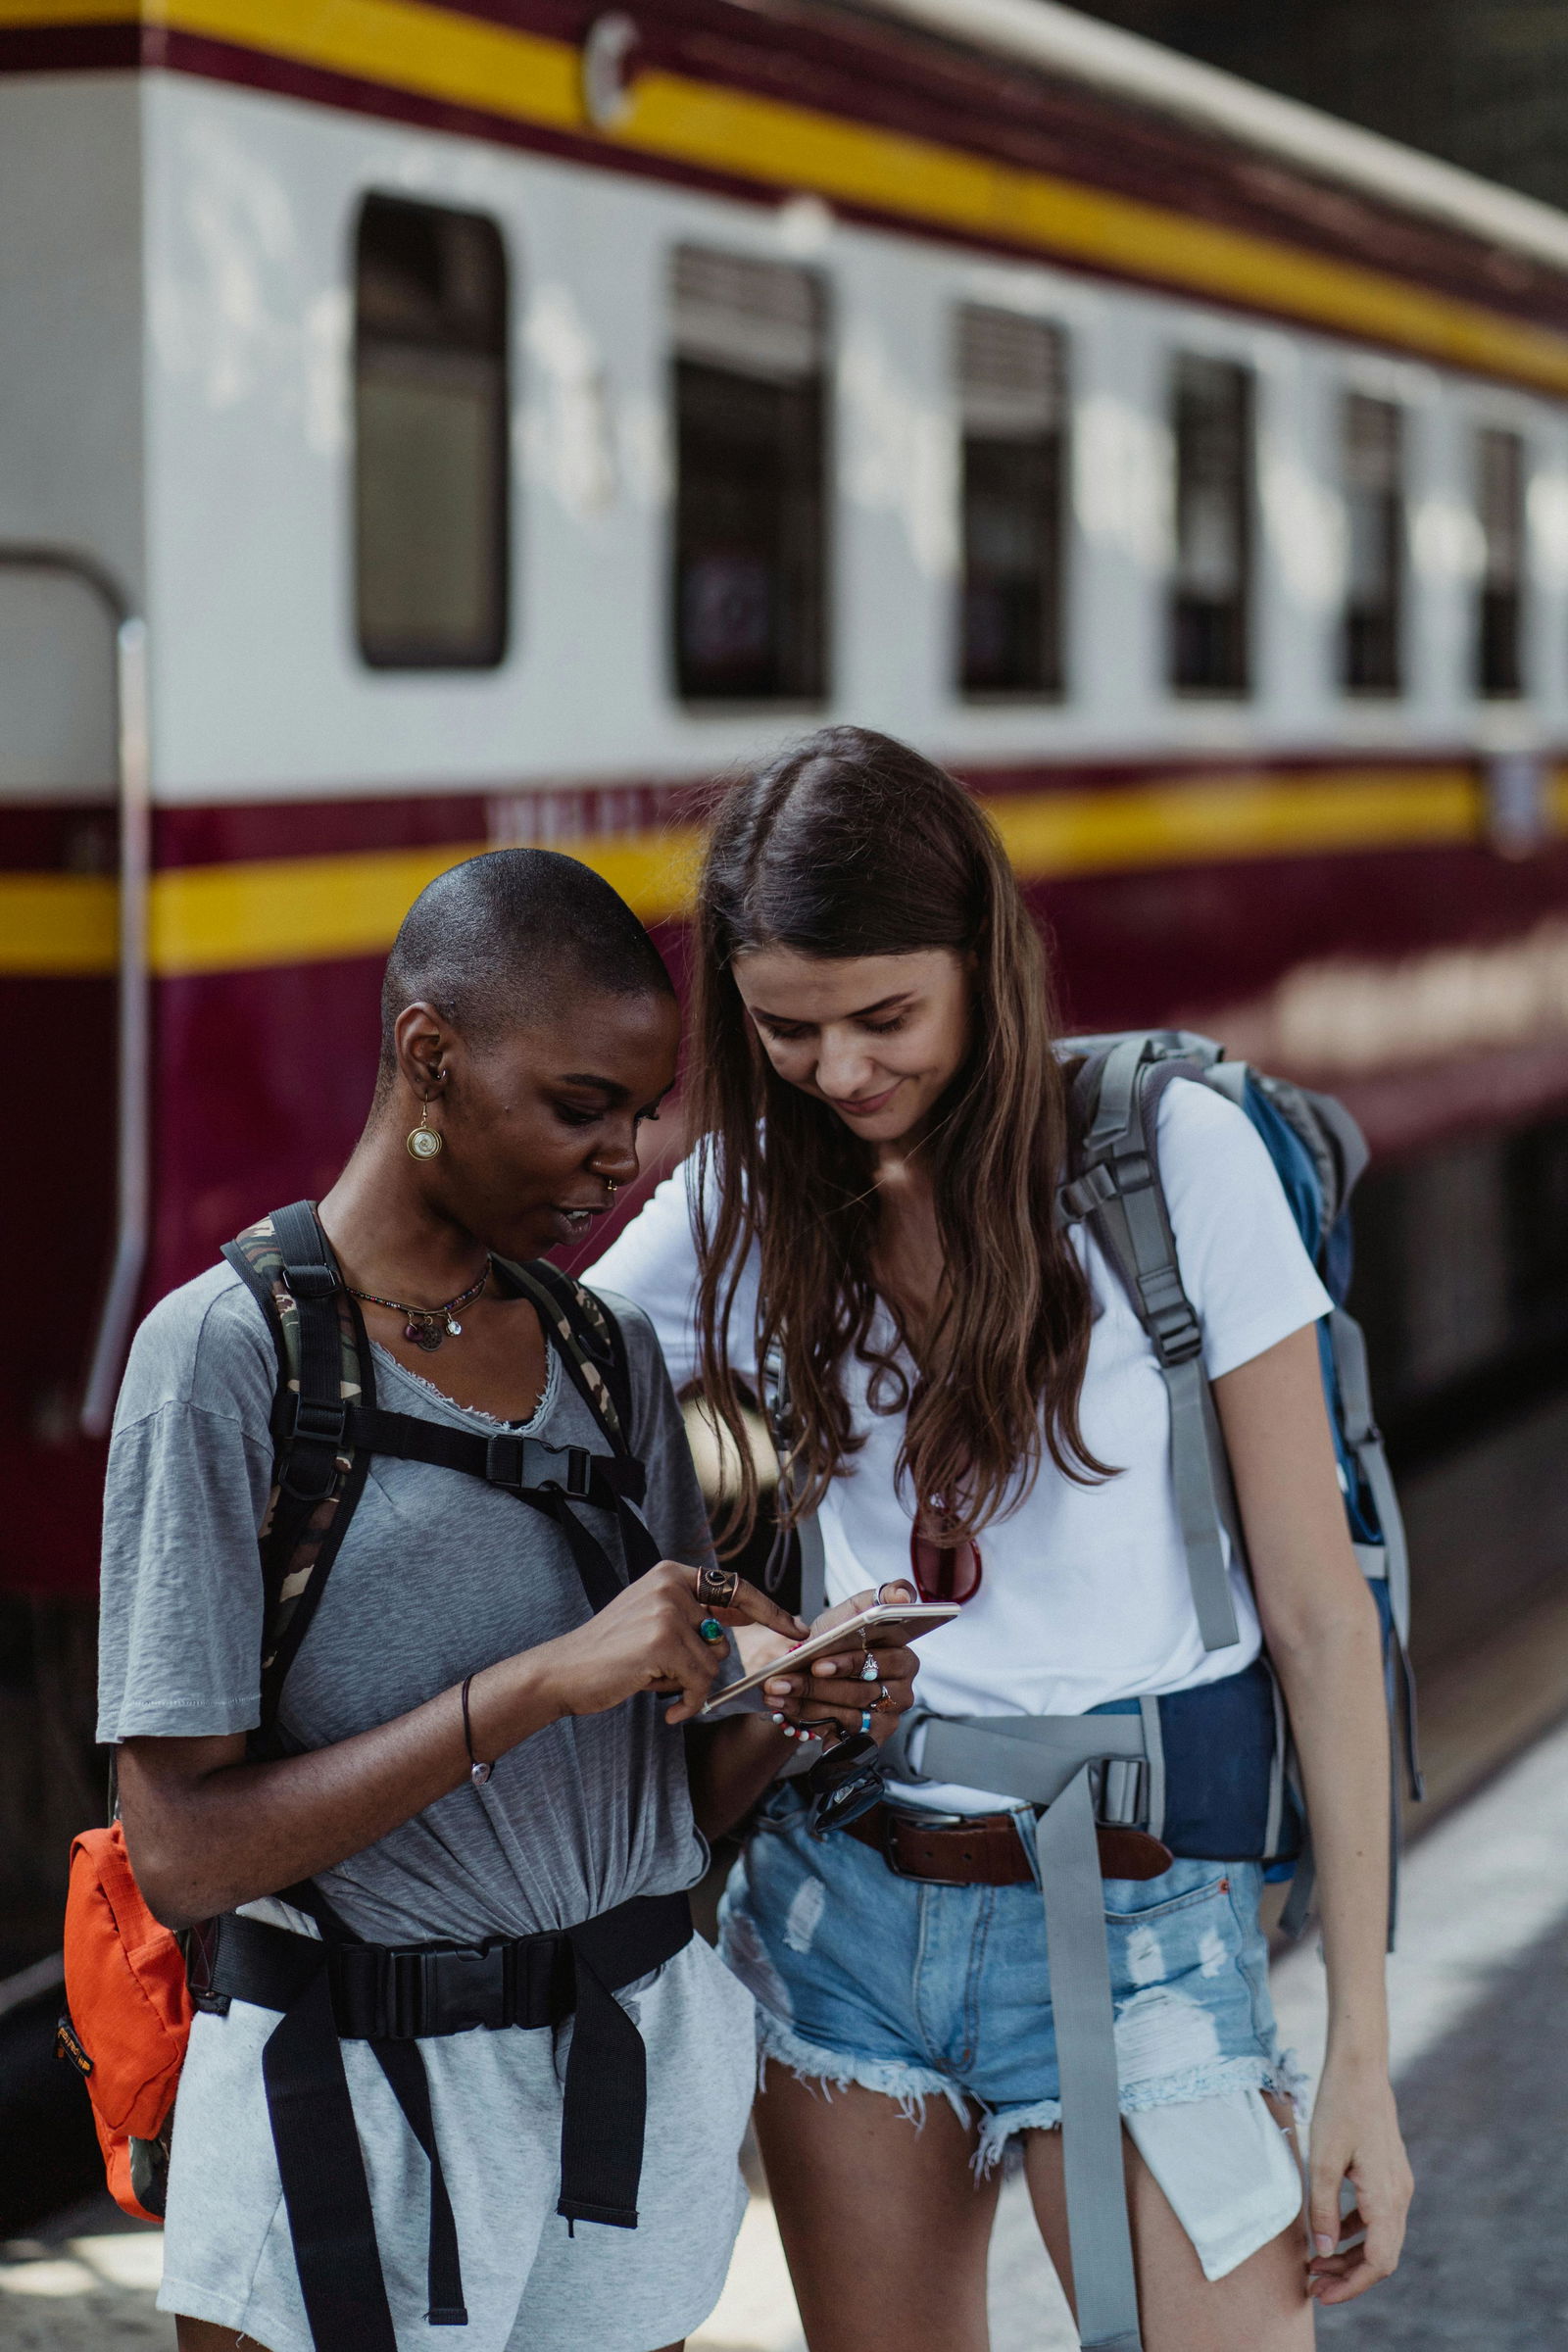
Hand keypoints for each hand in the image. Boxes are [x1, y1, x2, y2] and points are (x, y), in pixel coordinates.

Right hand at [541, 1562, 804, 1726]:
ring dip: (688, 1686)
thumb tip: (734, 1630)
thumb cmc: (610, 1654)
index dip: (770, 1610)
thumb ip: (692, 1618)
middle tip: (672, 1680)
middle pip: (722, 1639)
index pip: (735, 1588)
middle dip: (703, 1667)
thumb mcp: (653, 1621)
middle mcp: (672, 1585)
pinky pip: (700, 1683)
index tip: (797, 1628)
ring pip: (712, 1664)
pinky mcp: (663, 1642)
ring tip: (655, 1685)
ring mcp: (668, 1611)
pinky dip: (688, 1703)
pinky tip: (666, 1710)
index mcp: (672, 1574)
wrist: (564, 1671)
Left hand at [760, 1581, 920, 1743]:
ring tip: (776, 1692)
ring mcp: (889, 1716)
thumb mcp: (855, 1611)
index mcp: (904, 1656)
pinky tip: (787, 1709)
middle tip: (782, 1681)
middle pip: (860, 1690)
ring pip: (846, 1712)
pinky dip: (809, 1719)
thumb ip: (881, 1597)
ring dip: (805, 1701)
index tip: (817, 1664)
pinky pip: (840, 1732)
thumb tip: (902, 1597)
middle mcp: (903, 1690)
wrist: (818, 1667)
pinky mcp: (872, 1736)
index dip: (850, 1663)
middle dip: (816, 1685)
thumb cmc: (840, 1639)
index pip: (884, 1659)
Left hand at [1305, 2052, 1411, 2303]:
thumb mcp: (1320, 2160)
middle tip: (1313, 2287)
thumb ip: (1322, 2209)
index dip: (1351, 2285)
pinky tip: (1328, 2232)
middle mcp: (1399, 2196)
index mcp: (1386, 2197)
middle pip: (1381, 2256)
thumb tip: (1323, 2253)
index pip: (1378, 2262)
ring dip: (1349, 2255)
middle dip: (1348, 2276)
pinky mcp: (1389, 2174)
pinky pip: (1376, 2216)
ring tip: (1315, 2265)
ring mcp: (1397, 2184)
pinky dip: (1354, 2231)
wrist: (1360, 2067)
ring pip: (1379, 2237)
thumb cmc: (1338, 2107)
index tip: (1322, 2295)